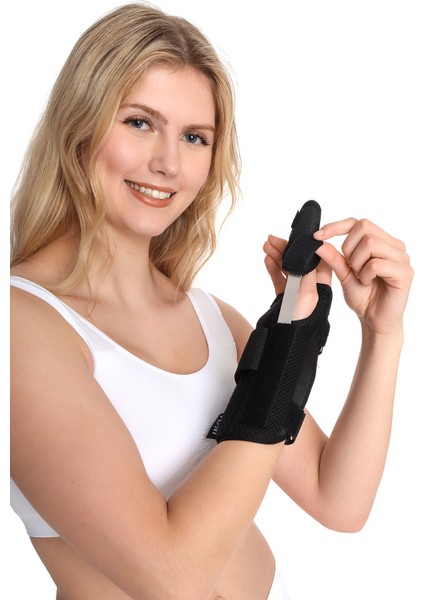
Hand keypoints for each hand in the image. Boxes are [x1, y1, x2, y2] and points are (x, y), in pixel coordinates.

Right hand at [263, 235, 331, 320]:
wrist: (288, 339)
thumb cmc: (302, 320)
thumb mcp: (307, 293)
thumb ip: (307, 272)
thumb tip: (307, 253)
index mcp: (321, 284)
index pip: (316, 258)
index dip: (305, 246)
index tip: (294, 237)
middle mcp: (310, 285)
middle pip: (299, 260)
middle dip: (286, 249)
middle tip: (273, 239)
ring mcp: (297, 290)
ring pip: (287, 268)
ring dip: (276, 256)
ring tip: (266, 246)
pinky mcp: (286, 296)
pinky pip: (279, 278)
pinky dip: (273, 268)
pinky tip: (267, 260)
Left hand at [314, 218, 412, 335]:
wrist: (374, 321)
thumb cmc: (364, 297)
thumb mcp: (344, 274)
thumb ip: (333, 257)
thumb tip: (318, 241)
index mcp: (382, 242)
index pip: (358, 222)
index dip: (336, 226)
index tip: (317, 236)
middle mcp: (395, 246)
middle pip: (364, 228)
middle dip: (349, 249)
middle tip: (351, 269)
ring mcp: (402, 258)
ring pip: (371, 244)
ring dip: (358, 264)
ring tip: (362, 278)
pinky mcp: (405, 273)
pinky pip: (377, 264)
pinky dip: (366, 275)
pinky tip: (368, 283)